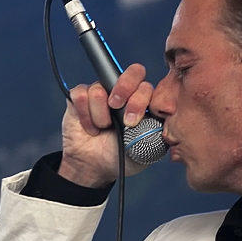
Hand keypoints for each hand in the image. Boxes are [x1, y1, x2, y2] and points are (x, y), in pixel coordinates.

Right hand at [57, 63, 155, 187]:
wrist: (95, 167)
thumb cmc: (121, 157)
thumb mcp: (147, 150)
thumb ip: (157, 133)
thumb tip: (160, 120)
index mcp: (143, 104)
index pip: (147, 87)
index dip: (140, 100)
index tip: (131, 121)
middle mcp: (125, 93)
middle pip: (133, 73)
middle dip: (124, 90)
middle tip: (115, 110)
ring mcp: (103, 92)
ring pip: (100, 88)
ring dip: (100, 115)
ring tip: (102, 128)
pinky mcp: (81, 96)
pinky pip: (80, 94)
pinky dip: (85, 115)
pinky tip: (90, 127)